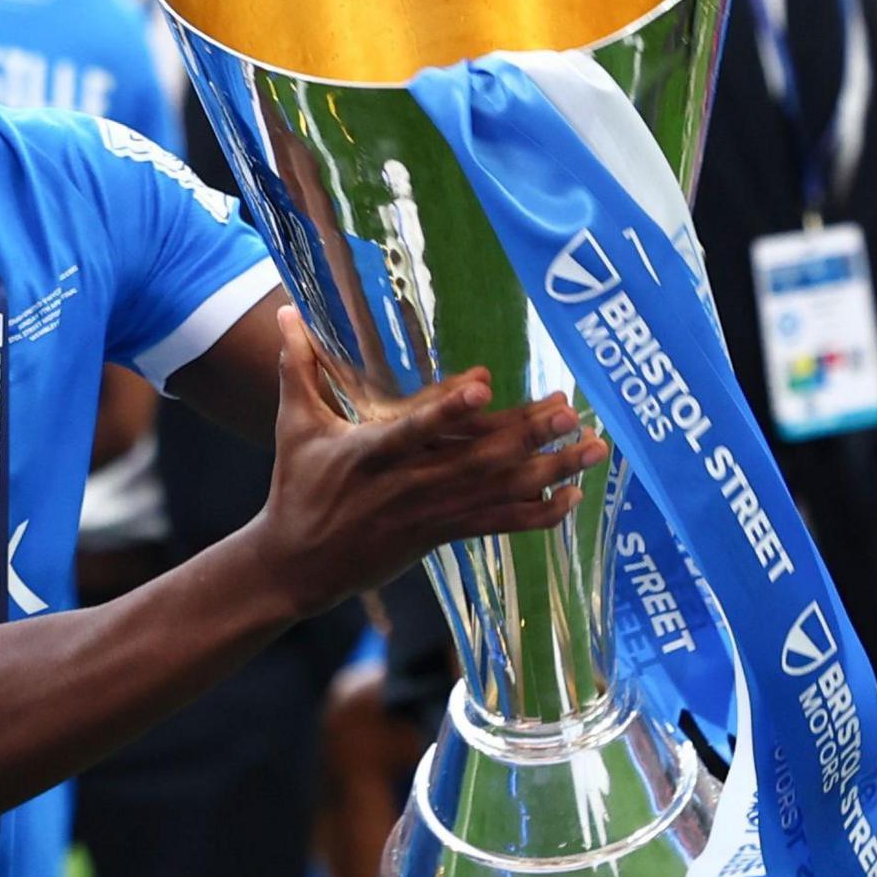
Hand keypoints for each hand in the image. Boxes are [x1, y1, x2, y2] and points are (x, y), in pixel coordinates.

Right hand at [249, 310, 604, 615]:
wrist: (296, 566)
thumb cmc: (296, 487)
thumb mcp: (295, 426)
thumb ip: (297, 367)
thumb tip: (284, 310)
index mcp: (369, 454)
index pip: (413, 428)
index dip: (448, 410)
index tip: (483, 386)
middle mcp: (407, 484)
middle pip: (475, 459)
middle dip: (526, 435)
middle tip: (570, 410)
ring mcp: (429, 513)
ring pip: (497, 491)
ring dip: (549, 470)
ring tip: (592, 448)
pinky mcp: (442, 535)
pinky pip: (498, 524)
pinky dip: (537, 515)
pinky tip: (572, 497)